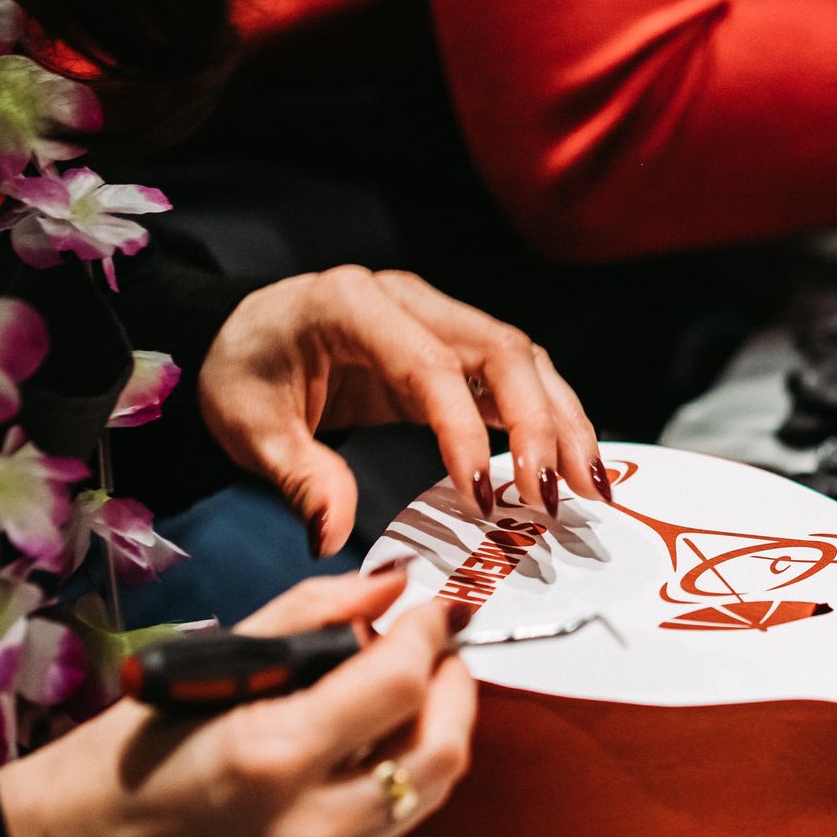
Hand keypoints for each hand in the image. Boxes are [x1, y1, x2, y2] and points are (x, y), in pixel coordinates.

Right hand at [0, 570, 476, 836]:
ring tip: (411, 685)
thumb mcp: (200, 667)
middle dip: (455, 685)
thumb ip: (305, 619)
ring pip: (429, 790)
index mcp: (270, 755)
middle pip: (440, 749)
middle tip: (437, 645)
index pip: (398, 683)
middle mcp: (309, 821)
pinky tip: (376, 736)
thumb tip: (384, 586)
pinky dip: (403, 768)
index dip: (430, 633)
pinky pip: (395, 819)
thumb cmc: (112, 761)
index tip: (435, 605)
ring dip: (439, 728)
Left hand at [199, 265, 606, 557]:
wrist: (246, 336)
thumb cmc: (247, 372)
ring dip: (564, 425)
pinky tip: (571, 469)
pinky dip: (550, 423)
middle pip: (502, 352)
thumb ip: (298, 477)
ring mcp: (440, 320)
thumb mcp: (250, 427)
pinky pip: (517, 379)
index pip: (430, 365)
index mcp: (352, 306)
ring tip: (591, 490)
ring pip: (525, 362)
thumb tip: (331, 535)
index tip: (482, 499)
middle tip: (557, 501)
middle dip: (541, 428)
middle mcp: (410, 301)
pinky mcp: (457, 348)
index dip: (465, 431)